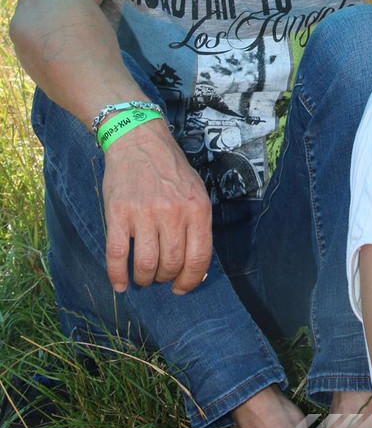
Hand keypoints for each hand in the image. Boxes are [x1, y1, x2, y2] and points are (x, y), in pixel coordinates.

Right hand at [102, 118, 212, 293]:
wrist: (139, 140)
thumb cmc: (170, 169)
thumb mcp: (196, 192)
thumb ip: (198, 227)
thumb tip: (197, 271)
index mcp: (197, 208)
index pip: (198, 258)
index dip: (190, 281)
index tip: (181, 287)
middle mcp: (173, 212)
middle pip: (171, 264)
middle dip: (165, 278)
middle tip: (160, 276)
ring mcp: (144, 213)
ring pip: (146, 265)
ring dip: (144, 278)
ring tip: (143, 276)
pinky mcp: (118, 213)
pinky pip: (117, 256)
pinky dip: (117, 276)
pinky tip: (120, 284)